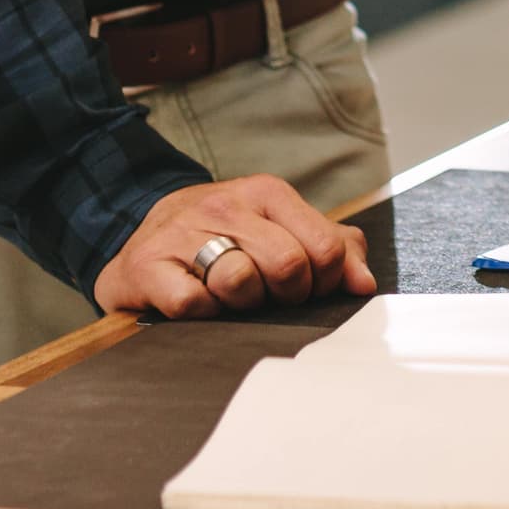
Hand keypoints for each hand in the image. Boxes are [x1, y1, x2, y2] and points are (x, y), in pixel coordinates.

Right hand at [94, 175, 376, 320]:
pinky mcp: (148, 267)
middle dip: (286, 296)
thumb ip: (333, 249)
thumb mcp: (282, 230)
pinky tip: (200, 304)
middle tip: (269, 297)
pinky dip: (203, 314)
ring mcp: (184, 233)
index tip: (308, 289)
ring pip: (240, 281)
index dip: (325, 282)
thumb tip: (363, 284)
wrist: (146, 233)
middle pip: (287, 265)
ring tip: (232, 297)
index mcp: (267, 194)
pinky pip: (192, 304)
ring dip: (242, 304)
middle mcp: (226, 205)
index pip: (325, 247)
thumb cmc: (226, 238)